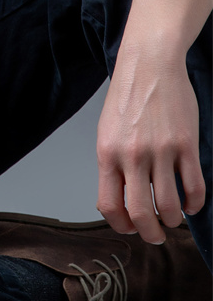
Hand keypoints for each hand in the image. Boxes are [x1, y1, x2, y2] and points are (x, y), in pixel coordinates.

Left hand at [96, 47, 204, 242]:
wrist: (149, 64)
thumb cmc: (127, 97)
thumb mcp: (107, 132)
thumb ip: (111, 164)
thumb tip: (118, 198)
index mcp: (107, 153)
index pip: (109, 205)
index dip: (121, 225)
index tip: (129, 228)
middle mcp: (132, 155)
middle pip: (141, 213)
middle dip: (150, 233)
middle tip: (156, 236)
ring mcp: (160, 150)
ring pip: (169, 205)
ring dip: (174, 220)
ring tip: (174, 219)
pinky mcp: (186, 145)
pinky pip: (194, 187)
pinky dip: (195, 203)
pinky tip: (192, 204)